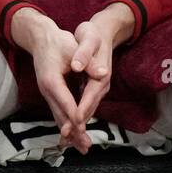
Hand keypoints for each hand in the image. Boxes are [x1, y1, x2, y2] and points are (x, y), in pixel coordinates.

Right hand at [12, 9, 89, 151]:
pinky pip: (59, 113)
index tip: (81, 126)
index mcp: (52, 80)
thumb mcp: (73, 47)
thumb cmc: (59, 42)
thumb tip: (103, 72)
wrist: (40, 38)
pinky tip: (73, 137)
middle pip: (61, 115)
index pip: (65, 100)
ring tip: (82, 148)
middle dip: (73, 131)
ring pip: (60, 117)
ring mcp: (48, 94)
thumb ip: (88, 61)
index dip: (73, 113)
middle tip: (84, 147)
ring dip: (71, 133)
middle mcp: (48, 90)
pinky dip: (67, 125)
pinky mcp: (51, 95)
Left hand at [70, 4, 132, 130]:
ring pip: (87, 110)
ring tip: (68, 141)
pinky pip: (84, 106)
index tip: (73, 124)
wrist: (103, 31)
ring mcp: (97, 88)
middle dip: (79, 125)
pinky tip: (68, 127)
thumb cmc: (94, 34)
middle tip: (68, 140)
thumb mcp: (89, 39)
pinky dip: (77, 118)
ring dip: (78, 126)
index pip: (89, 97)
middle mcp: (101, 85)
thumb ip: (84, 54)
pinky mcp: (92, 88)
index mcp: (100, 76)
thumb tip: (79, 66)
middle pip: (89, 109)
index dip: (80, 111)